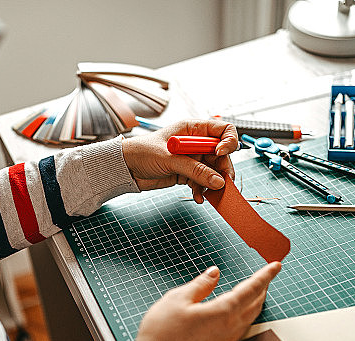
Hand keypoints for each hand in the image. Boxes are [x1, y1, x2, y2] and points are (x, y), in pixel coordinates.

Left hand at [121, 120, 238, 203]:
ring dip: (213, 184)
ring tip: (209, 194)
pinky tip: (199, 197)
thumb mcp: (169, 159)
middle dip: (223, 170)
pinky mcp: (187, 173)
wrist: (126, 168)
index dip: (227, 141)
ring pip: (213, 171)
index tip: (221, 153)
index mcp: (193, 129)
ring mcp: (193, 159)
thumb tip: (218, 181)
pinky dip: (203, 190)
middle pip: (222, 155)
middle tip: (223, 184)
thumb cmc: (142, 152)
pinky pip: (202, 182)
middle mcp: (196, 143)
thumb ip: (195, 170)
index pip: (222, 130)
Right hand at [127, 262, 281, 340]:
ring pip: (249, 318)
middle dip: (263, 288)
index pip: (251, 288)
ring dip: (255, 303)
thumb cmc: (163, 333)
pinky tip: (237, 314)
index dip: (265, 275)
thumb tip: (214, 274)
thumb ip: (200, 284)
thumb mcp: (178, 299)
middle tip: (266, 277)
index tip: (275, 266)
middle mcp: (230, 327)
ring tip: (255, 293)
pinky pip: (240, 328)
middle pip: (255, 304)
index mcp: (223, 311)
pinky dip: (245, 316)